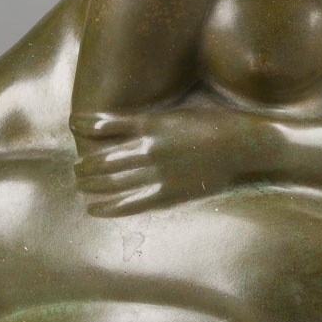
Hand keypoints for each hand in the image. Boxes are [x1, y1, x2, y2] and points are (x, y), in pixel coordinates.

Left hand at [71, 107, 251, 216]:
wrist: (247, 145)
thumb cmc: (219, 124)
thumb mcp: (182, 114)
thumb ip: (156, 122)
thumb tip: (136, 124)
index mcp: (152, 122)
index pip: (104, 125)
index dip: (85, 126)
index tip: (74, 126)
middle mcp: (149, 148)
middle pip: (102, 158)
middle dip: (85, 164)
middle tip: (76, 168)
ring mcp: (157, 173)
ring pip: (110, 180)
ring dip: (90, 183)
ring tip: (80, 184)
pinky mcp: (168, 194)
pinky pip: (130, 203)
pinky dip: (107, 206)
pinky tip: (93, 208)